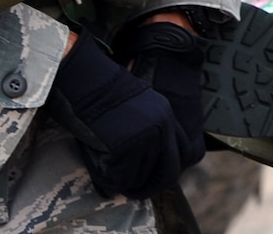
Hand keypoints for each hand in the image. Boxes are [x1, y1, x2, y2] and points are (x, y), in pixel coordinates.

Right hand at [47, 29, 197, 199]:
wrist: (85, 80)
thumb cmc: (101, 94)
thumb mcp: (137, 109)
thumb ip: (149, 133)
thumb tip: (146, 168)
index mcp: (168, 116)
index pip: (187, 153)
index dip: (168, 170)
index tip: (153, 178)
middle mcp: (162, 126)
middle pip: (169, 171)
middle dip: (151, 187)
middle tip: (133, 192)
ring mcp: (147, 136)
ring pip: (140, 177)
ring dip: (124, 180)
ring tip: (107, 169)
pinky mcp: (126, 145)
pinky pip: (120, 176)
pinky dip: (109, 178)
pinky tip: (99, 165)